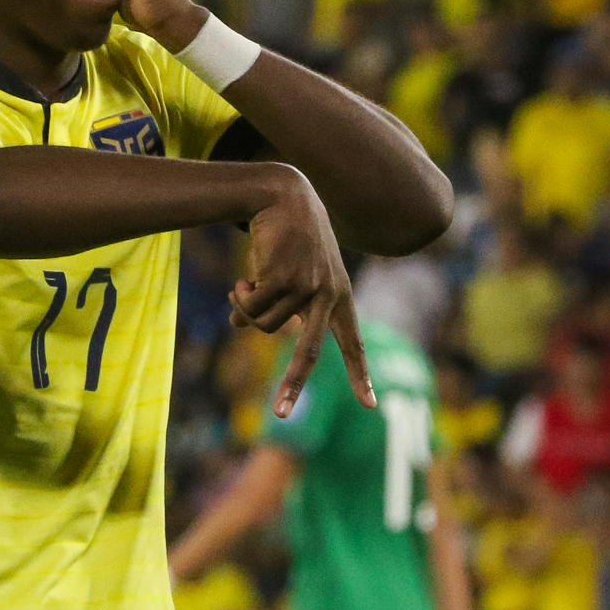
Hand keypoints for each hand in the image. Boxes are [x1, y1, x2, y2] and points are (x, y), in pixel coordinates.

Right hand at [233, 165, 373, 416]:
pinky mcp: (283, 277)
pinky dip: (240, 299)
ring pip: (267, 325)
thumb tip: (241, 326)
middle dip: (293, 384)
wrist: (285, 194)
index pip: (353, 342)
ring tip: (243, 289)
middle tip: (279, 415)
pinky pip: (252, 308)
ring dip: (248, 312)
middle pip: (310, 353)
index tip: (370, 405)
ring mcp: (307, 286)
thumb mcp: (294, 271)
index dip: (360, 374)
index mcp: (340, 296)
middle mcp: (328, 295)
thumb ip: (282, 302)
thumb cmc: (290, 235)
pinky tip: (239, 281)